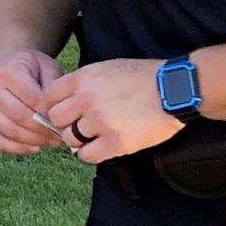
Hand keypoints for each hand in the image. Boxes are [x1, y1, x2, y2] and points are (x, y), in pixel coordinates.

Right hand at [0, 50, 68, 154]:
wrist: (12, 66)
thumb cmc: (33, 69)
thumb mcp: (47, 67)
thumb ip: (52, 88)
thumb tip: (56, 114)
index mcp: (7, 71)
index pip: (31, 97)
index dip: (48, 111)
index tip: (63, 119)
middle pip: (18, 116)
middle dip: (42, 129)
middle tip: (59, 135)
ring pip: (9, 131)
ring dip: (33, 140)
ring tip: (51, 141)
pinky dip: (18, 148)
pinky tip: (35, 147)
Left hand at [42, 58, 180, 163]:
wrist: (174, 89)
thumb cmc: (144, 78)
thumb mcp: (108, 69)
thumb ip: (85, 83)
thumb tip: (67, 101)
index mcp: (84, 78)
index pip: (50, 96)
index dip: (57, 105)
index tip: (68, 110)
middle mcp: (87, 99)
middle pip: (57, 119)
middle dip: (66, 123)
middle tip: (80, 125)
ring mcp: (100, 121)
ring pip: (70, 138)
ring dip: (79, 139)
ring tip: (95, 135)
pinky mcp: (115, 142)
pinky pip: (87, 155)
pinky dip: (91, 153)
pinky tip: (101, 147)